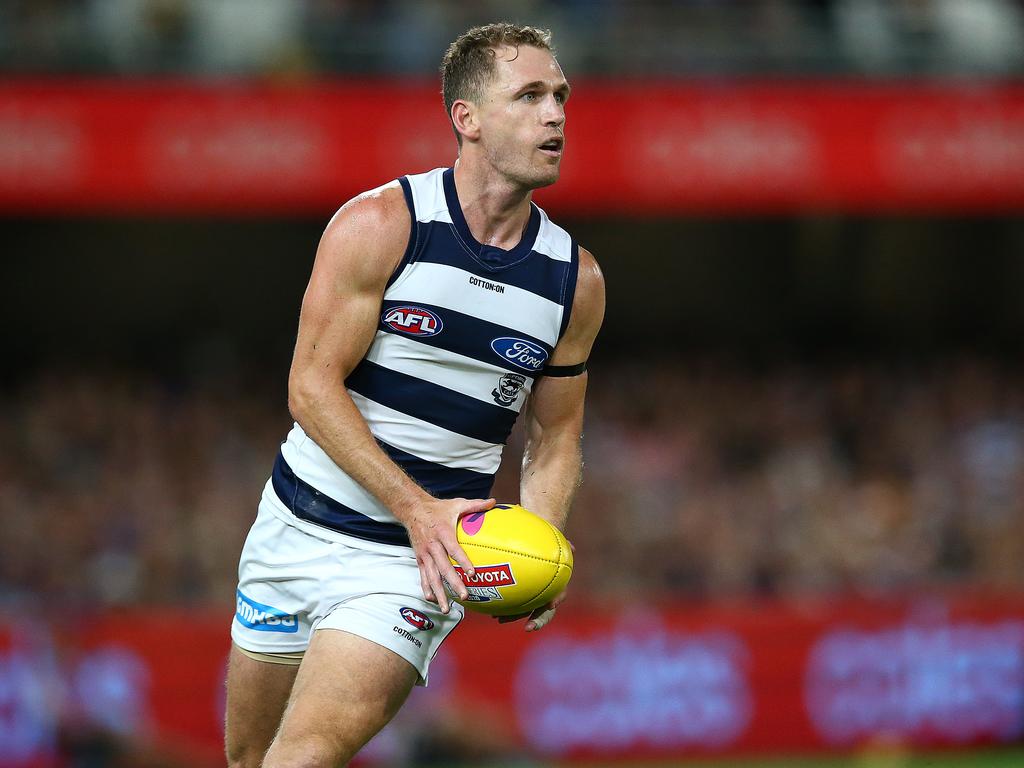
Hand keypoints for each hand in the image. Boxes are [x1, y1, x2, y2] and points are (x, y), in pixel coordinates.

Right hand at [405, 497, 494, 613]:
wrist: (412, 509)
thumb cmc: (438, 508)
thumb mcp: (456, 504)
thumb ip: (475, 505)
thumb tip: (493, 502)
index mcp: (443, 532)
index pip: (454, 549)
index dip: (462, 561)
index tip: (472, 573)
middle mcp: (433, 545)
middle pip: (443, 567)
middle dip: (453, 583)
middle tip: (465, 596)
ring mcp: (425, 554)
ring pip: (432, 576)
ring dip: (439, 593)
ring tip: (447, 608)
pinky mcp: (419, 558)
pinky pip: (423, 575)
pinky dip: (427, 588)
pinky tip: (432, 600)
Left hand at [494, 538, 572, 630]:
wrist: (537, 548)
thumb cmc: (548, 545)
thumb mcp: (556, 544)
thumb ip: (563, 545)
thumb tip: (573, 547)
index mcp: (556, 585)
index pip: (560, 595)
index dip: (556, 600)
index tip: (551, 604)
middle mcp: (545, 595)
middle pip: (543, 612)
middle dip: (537, 621)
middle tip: (529, 627)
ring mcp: (531, 598)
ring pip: (524, 611)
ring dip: (513, 617)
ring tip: (499, 619)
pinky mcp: (517, 595)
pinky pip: (511, 603)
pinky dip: (502, 607)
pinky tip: (489, 607)